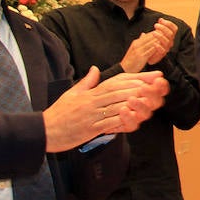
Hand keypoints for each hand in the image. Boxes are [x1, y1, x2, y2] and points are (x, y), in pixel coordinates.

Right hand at [43, 67, 168, 151]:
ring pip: (116, 106)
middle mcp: (92, 101)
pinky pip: (109, 123)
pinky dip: (122, 120)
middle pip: (119, 91)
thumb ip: (87, 82)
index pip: (116, 81)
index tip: (151, 75)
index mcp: (91, 93)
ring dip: (134, 102)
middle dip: (139, 87)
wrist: (44, 131)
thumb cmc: (59, 113)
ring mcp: (92, 115)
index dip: (135, 77)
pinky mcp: (90, 129)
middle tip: (156, 84)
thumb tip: (96, 68)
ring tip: (150, 99)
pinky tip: (135, 119)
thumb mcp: (72, 93)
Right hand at [120, 18, 176, 72]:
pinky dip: (157, 49)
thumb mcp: (135, 49)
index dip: (158, 34)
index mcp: (137, 42)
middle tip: (170, 36)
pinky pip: (151, 51)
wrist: (123, 69)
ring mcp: (138, 50)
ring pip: (152, 43)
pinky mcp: (140, 56)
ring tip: (168, 42)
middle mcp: (137, 44)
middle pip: (151, 37)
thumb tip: (143, 34)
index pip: (149, 34)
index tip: (166, 34)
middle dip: (161, 37)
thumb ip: (140, 42)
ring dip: (160, 42)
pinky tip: (163, 49)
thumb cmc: (131, 61)